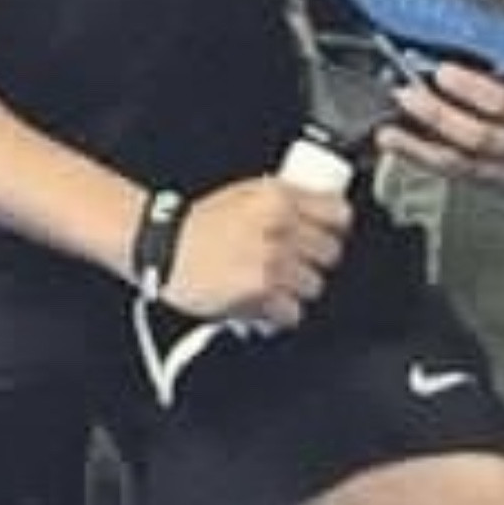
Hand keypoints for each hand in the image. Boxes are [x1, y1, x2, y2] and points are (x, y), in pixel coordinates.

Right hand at [163, 177, 351, 332]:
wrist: (165, 248)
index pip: (339, 214)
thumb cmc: (201, 224)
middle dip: (314, 260)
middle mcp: (278, 228)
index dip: (334, 228)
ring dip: (296, 288)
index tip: (326, 234)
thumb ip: (284, 200)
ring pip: (314, 285)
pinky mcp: (260, 294)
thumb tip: (323, 213)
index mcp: (278, 197)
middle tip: (294, 262)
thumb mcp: (246, 192)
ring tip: (275, 282)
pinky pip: (293, 312)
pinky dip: (279, 311)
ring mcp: (271, 262)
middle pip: (331, 254)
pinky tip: (264, 300)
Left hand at [377, 61, 503, 189]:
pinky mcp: (497, 183)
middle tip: (406, 95)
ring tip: (387, 133)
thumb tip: (471, 43)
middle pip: (477, 138)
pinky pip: (457, 175)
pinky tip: (403, 150)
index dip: (471, 88)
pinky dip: (426, 161)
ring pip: (460, 165)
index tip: (443, 71)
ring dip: (418, 148)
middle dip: (436, 117)